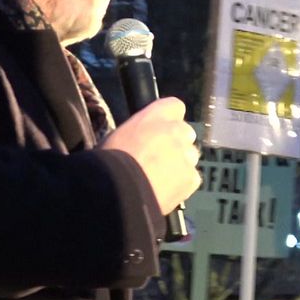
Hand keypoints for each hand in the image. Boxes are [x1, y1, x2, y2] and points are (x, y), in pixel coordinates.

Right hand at [101, 97, 200, 214]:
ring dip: (180, 164)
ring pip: (190, 156)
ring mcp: (187, 154)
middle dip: (176, 144)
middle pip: (186, 133)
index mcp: (155, 115)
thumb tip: (145, 139)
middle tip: (159, 158)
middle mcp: (176, 130)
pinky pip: (191, 178)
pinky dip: (182, 185)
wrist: (117, 192)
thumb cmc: (108, 163)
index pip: (174, 106)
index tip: (160, 131)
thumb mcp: (119, 135)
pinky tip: (164, 191)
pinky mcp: (192, 177)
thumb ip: (140, 132)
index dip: (169, 120)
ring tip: (160, 179)